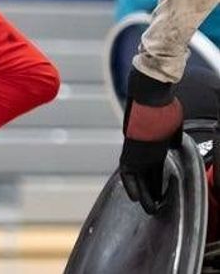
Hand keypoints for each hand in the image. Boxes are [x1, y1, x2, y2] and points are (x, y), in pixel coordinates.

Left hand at [119, 93, 182, 213]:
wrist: (149, 94)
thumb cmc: (160, 104)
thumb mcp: (170, 124)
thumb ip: (170, 136)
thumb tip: (174, 145)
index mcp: (148, 144)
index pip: (153, 168)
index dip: (156, 180)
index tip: (160, 191)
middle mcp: (140, 149)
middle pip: (145, 176)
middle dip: (150, 191)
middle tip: (153, 206)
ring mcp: (136, 150)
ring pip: (138, 178)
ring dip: (143, 194)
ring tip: (150, 208)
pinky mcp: (131, 149)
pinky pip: (130, 173)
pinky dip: (132, 186)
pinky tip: (136, 199)